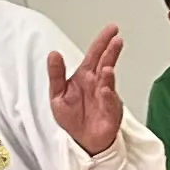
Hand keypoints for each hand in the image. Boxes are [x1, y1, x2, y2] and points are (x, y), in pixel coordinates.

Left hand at [46, 27, 125, 156]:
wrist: (84, 140)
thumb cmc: (72, 117)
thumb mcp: (57, 94)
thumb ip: (56, 74)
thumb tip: (53, 54)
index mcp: (85, 76)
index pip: (95, 54)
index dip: (102, 41)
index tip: (112, 30)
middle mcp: (98, 83)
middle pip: (105, 62)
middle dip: (111, 50)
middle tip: (116, 39)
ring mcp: (106, 96)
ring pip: (108, 81)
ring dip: (109, 73)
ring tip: (108, 66)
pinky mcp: (111, 111)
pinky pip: (109, 102)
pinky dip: (108, 95)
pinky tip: (105, 90)